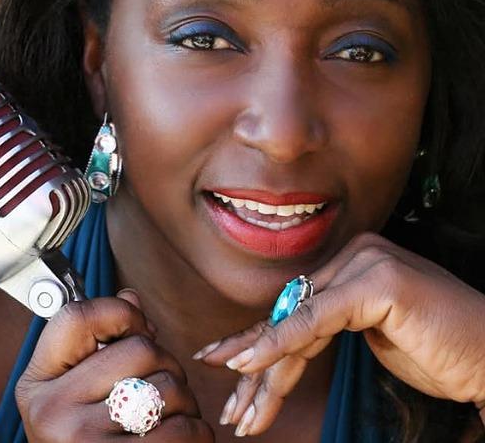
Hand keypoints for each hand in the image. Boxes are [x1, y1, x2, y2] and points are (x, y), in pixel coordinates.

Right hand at [16, 290, 214, 441]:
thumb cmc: (87, 441)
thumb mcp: (75, 393)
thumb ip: (101, 344)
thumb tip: (131, 299)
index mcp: (37, 384)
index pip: (76, 316)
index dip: (119, 313)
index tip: (136, 329)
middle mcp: (51, 412)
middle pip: (140, 349)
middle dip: (165, 363)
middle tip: (160, 385)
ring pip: (170, 388)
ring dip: (185, 400)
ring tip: (169, 416)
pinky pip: (186, 430)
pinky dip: (196, 431)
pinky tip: (179, 438)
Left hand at [194, 232, 484, 435]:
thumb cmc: (440, 349)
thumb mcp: (371, 336)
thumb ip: (328, 325)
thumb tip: (279, 338)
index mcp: (352, 260)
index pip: (296, 306)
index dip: (260, 340)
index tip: (226, 363)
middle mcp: (355, 254)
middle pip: (291, 314)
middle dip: (254, 361)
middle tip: (229, 401)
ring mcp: (365, 262)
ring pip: (297, 322)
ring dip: (263, 370)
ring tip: (238, 410)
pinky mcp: (376, 282)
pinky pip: (315, 320)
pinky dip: (279, 344)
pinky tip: (247, 365)